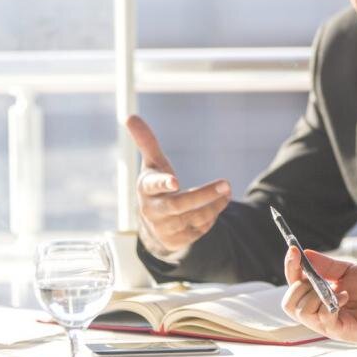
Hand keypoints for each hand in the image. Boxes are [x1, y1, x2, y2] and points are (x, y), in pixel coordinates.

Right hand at [125, 114, 231, 251]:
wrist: (153, 223)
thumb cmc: (155, 186)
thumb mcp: (153, 164)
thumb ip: (146, 141)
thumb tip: (129, 116)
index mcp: (146, 188)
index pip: (153, 185)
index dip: (163, 183)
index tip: (175, 181)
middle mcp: (153, 210)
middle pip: (179, 205)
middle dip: (204, 195)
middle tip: (226, 183)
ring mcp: (165, 227)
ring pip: (194, 217)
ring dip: (214, 204)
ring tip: (226, 190)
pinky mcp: (178, 240)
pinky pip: (200, 229)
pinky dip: (212, 216)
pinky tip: (218, 204)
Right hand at [281, 248, 356, 343]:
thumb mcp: (347, 271)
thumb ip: (325, 265)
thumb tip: (305, 252)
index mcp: (315, 295)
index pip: (293, 283)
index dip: (290, 266)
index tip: (293, 250)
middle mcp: (316, 311)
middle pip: (289, 302)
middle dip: (298, 286)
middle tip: (316, 279)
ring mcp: (324, 323)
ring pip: (301, 311)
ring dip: (316, 296)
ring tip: (336, 290)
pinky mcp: (337, 330)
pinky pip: (322, 317)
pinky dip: (331, 303)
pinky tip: (345, 297)